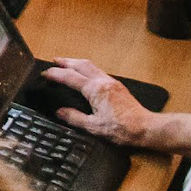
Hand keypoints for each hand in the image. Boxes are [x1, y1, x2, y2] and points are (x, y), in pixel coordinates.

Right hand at [40, 57, 166, 149]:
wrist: (145, 128)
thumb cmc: (123, 129)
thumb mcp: (94, 127)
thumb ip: (75, 118)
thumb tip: (60, 112)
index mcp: (95, 90)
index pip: (70, 77)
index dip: (55, 74)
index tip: (45, 73)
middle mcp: (103, 82)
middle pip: (81, 65)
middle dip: (66, 61)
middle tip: (54, 61)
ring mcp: (112, 83)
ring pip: (91, 66)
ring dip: (77, 63)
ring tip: (68, 64)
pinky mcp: (118, 87)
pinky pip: (99, 72)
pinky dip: (88, 69)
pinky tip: (86, 76)